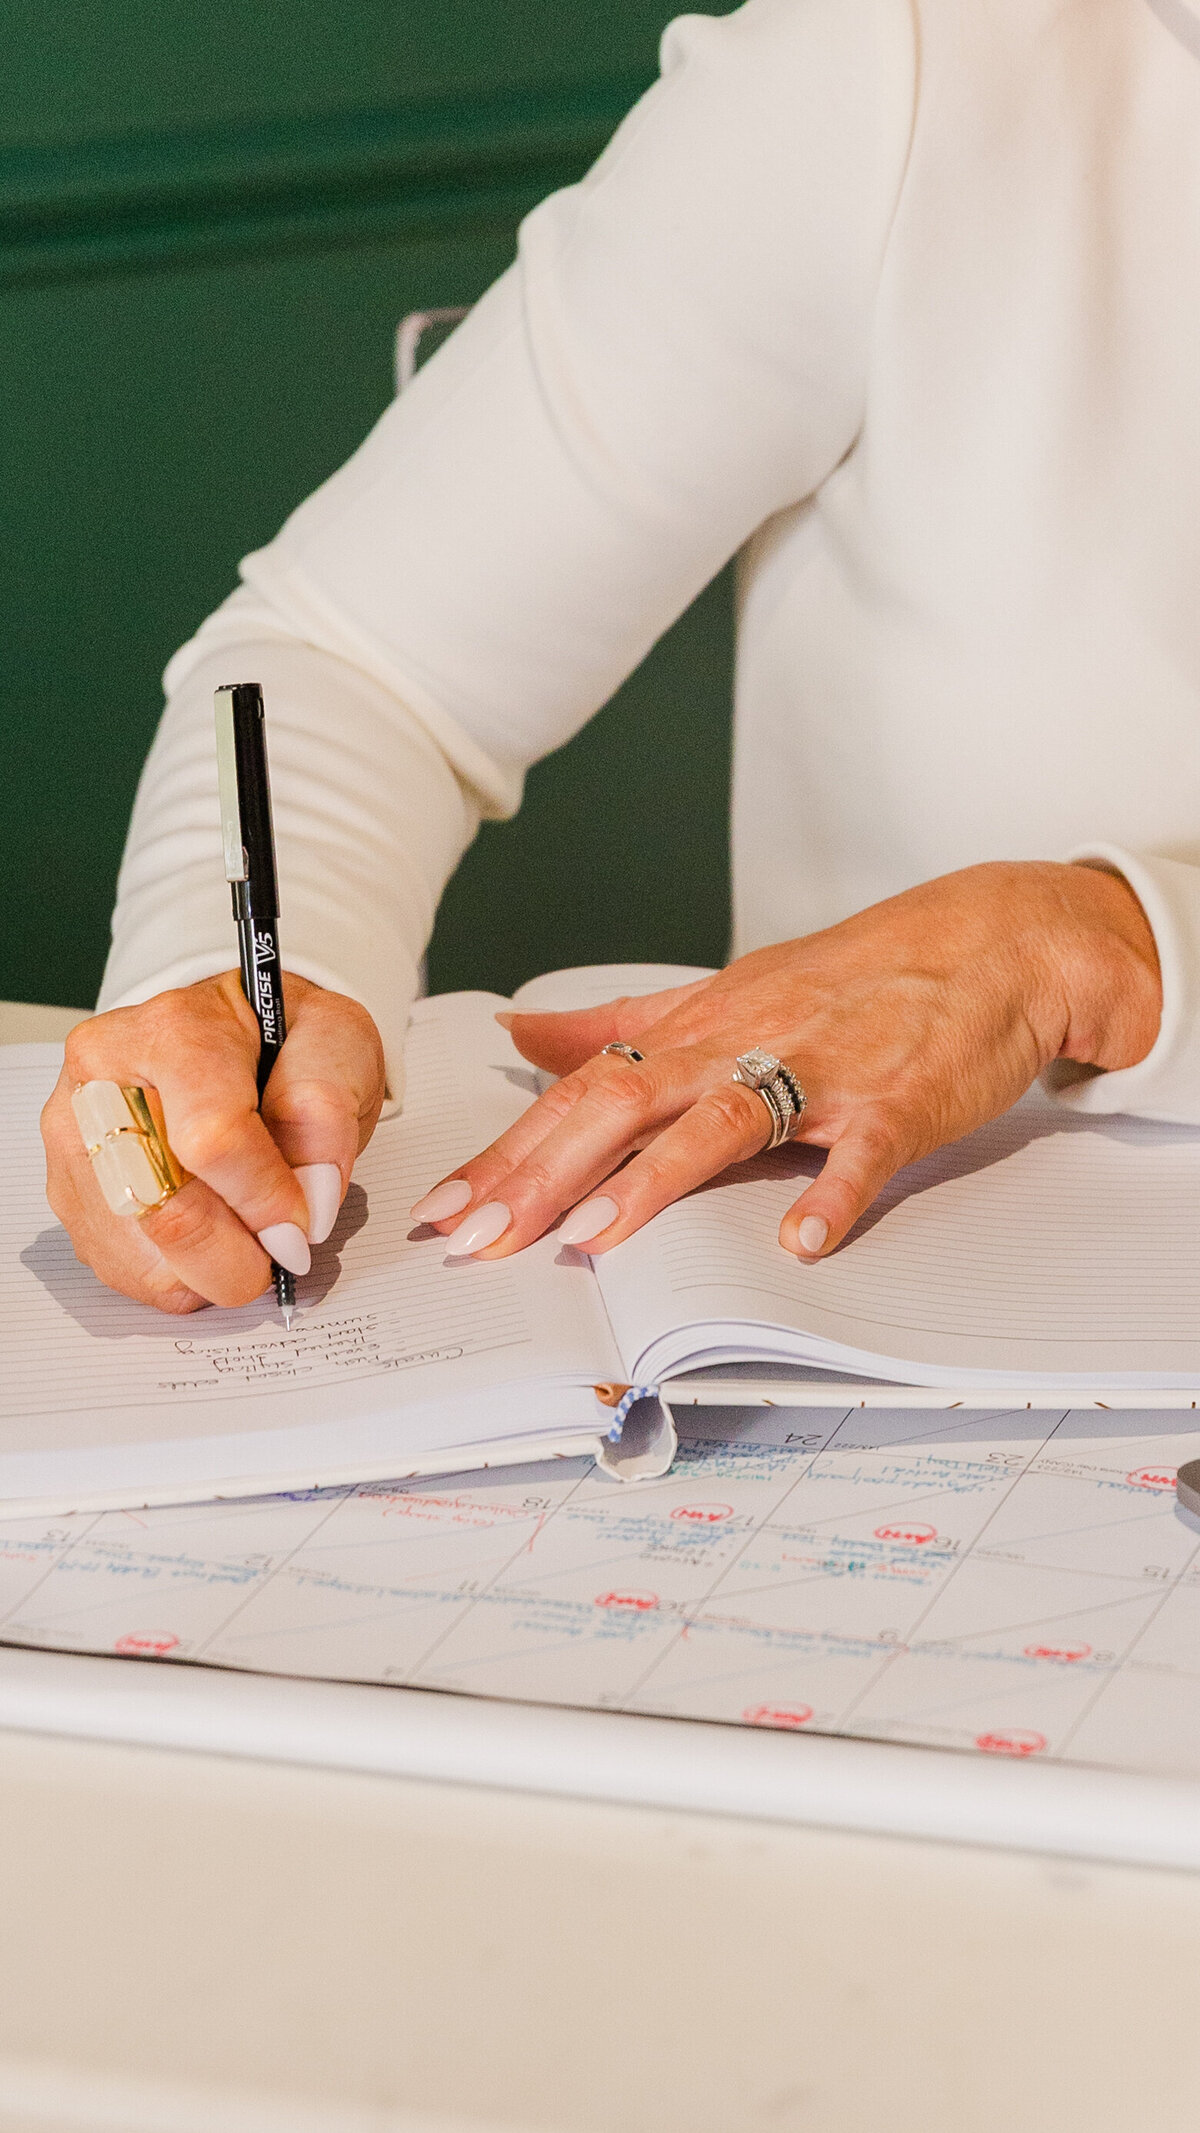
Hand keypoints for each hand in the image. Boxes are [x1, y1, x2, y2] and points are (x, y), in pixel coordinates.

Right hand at [42, 973, 385, 1312]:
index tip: (300, 1224)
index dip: (264, 1198)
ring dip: (212, 1267)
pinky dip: (183, 1273)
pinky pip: (127, 1270)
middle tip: (278, 1247)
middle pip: (163, 1210)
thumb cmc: (277, 1041)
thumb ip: (326, 1111)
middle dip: (237, 1255)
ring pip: (144, 1254)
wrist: (228, 1037)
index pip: (209, 1139)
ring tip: (243, 1224)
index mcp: (174, 1031)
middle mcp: (103, 1080)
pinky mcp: (68, 1191)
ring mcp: (74, 1139)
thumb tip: (307, 1198)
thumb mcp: (335, 1040)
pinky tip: (209, 1231)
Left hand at [412, 861, 1160, 1262]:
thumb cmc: (853, 977)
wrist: (989, 941)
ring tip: (593, 1238)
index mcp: (698, 1027)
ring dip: (656, 1182)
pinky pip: (860, 1152)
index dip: (509, 1151)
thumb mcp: (725, 993)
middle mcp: (744, 1041)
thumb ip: (620, 1026)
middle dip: (544, 1174)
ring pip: (724, 1121)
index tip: (444, 1208)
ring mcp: (823, 1071)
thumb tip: (523, 1033)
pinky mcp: (898, 1103)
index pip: (582, 1092)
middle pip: (626, 1105)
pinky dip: (833, 1195)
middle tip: (479, 1239)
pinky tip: (800, 1240)